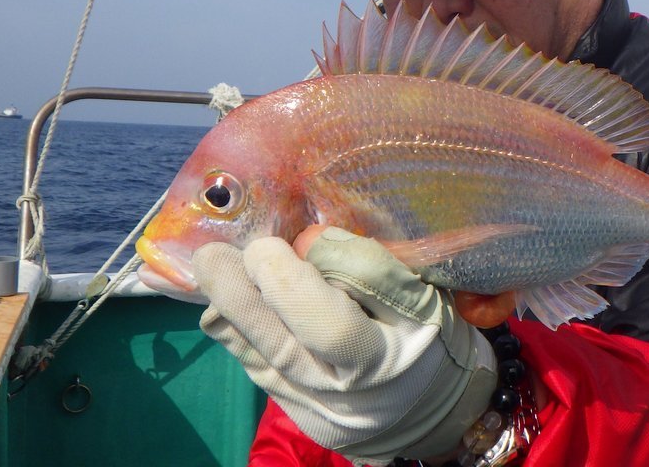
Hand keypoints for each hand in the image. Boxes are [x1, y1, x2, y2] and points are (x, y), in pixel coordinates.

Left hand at [193, 226, 497, 463]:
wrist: (426, 408)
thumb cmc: (430, 339)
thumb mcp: (424, 297)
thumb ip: (369, 268)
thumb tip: (308, 240)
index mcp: (382, 361)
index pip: (325, 324)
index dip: (289, 278)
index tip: (277, 241)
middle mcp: (335, 391)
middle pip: (270, 340)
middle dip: (234, 288)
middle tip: (218, 251)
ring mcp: (305, 403)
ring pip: (248, 350)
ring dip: (227, 303)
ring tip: (221, 264)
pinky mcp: (286, 406)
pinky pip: (246, 360)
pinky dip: (235, 323)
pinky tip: (239, 295)